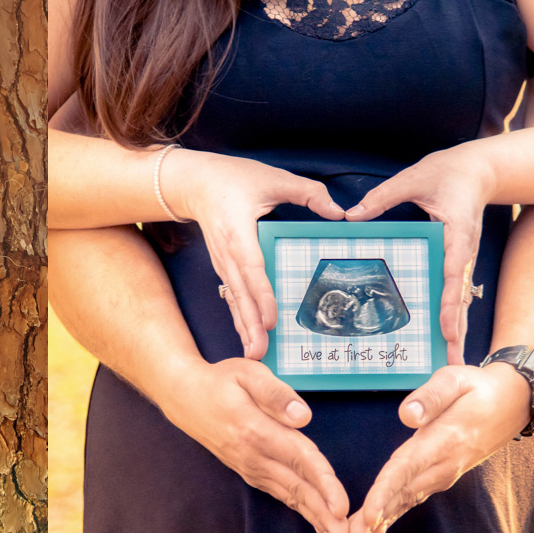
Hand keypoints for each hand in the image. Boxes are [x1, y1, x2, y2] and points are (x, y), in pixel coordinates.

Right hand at [163, 357, 350, 532]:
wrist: (185, 397)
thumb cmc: (220, 381)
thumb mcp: (247, 374)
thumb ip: (276, 394)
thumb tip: (304, 417)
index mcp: (257, 431)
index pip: (299, 460)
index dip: (324, 483)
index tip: (343, 506)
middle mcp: (253, 456)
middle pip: (297, 487)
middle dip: (324, 514)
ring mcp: (250, 467)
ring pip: (289, 495)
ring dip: (315, 517)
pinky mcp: (248, 471)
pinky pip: (279, 492)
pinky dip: (299, 508)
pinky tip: (317, 520)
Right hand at [171, 150, 344, 359]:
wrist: (194, 183)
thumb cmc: (232, 179)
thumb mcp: (273, 178)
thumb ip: (308, 193)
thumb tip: (339, 212)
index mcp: (239, 232)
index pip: (252, 269)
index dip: (262, 296)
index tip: (272, 320)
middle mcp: (227, 253)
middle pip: (240, 295)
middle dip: (250, 325)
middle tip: (259, 352)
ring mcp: (223, 262)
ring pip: (234, 300)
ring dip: (244, 328)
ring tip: (254, 354)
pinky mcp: (223, 267)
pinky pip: (232, 296)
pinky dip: (239, 317)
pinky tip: (247, 335)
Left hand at [345, 143, 496, 364]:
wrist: (480, 168)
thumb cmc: (451, 172)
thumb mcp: (414, 178)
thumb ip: (383, 197)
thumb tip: (351, 215)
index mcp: (457, 234)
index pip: (453, 274)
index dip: (449, 303)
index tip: (447, 329)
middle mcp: (463, 252)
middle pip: (460, 297)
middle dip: (458, 331)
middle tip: (456, 363)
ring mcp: (461, 258)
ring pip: (459, 298)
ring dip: (456, 328)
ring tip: (454, 359)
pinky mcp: (456, 259)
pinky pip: (452, 289)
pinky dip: (450, 312)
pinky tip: (444, 334)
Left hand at [348, 363, 530, 532]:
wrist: (513, 401)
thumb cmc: (478, 387)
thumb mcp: (456, 379)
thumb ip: (430, 396)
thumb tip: (406, 416)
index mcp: (443, 440)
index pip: (407, 469)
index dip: (385, 492)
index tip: (368, 513)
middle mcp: (444, 463)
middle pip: (403, 491)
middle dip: (377, 515)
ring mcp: (445, 472)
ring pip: (409, 498)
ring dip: (383, 518)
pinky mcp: (443, 473)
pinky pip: (416, 495)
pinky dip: (396, 511)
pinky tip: (378, 526)